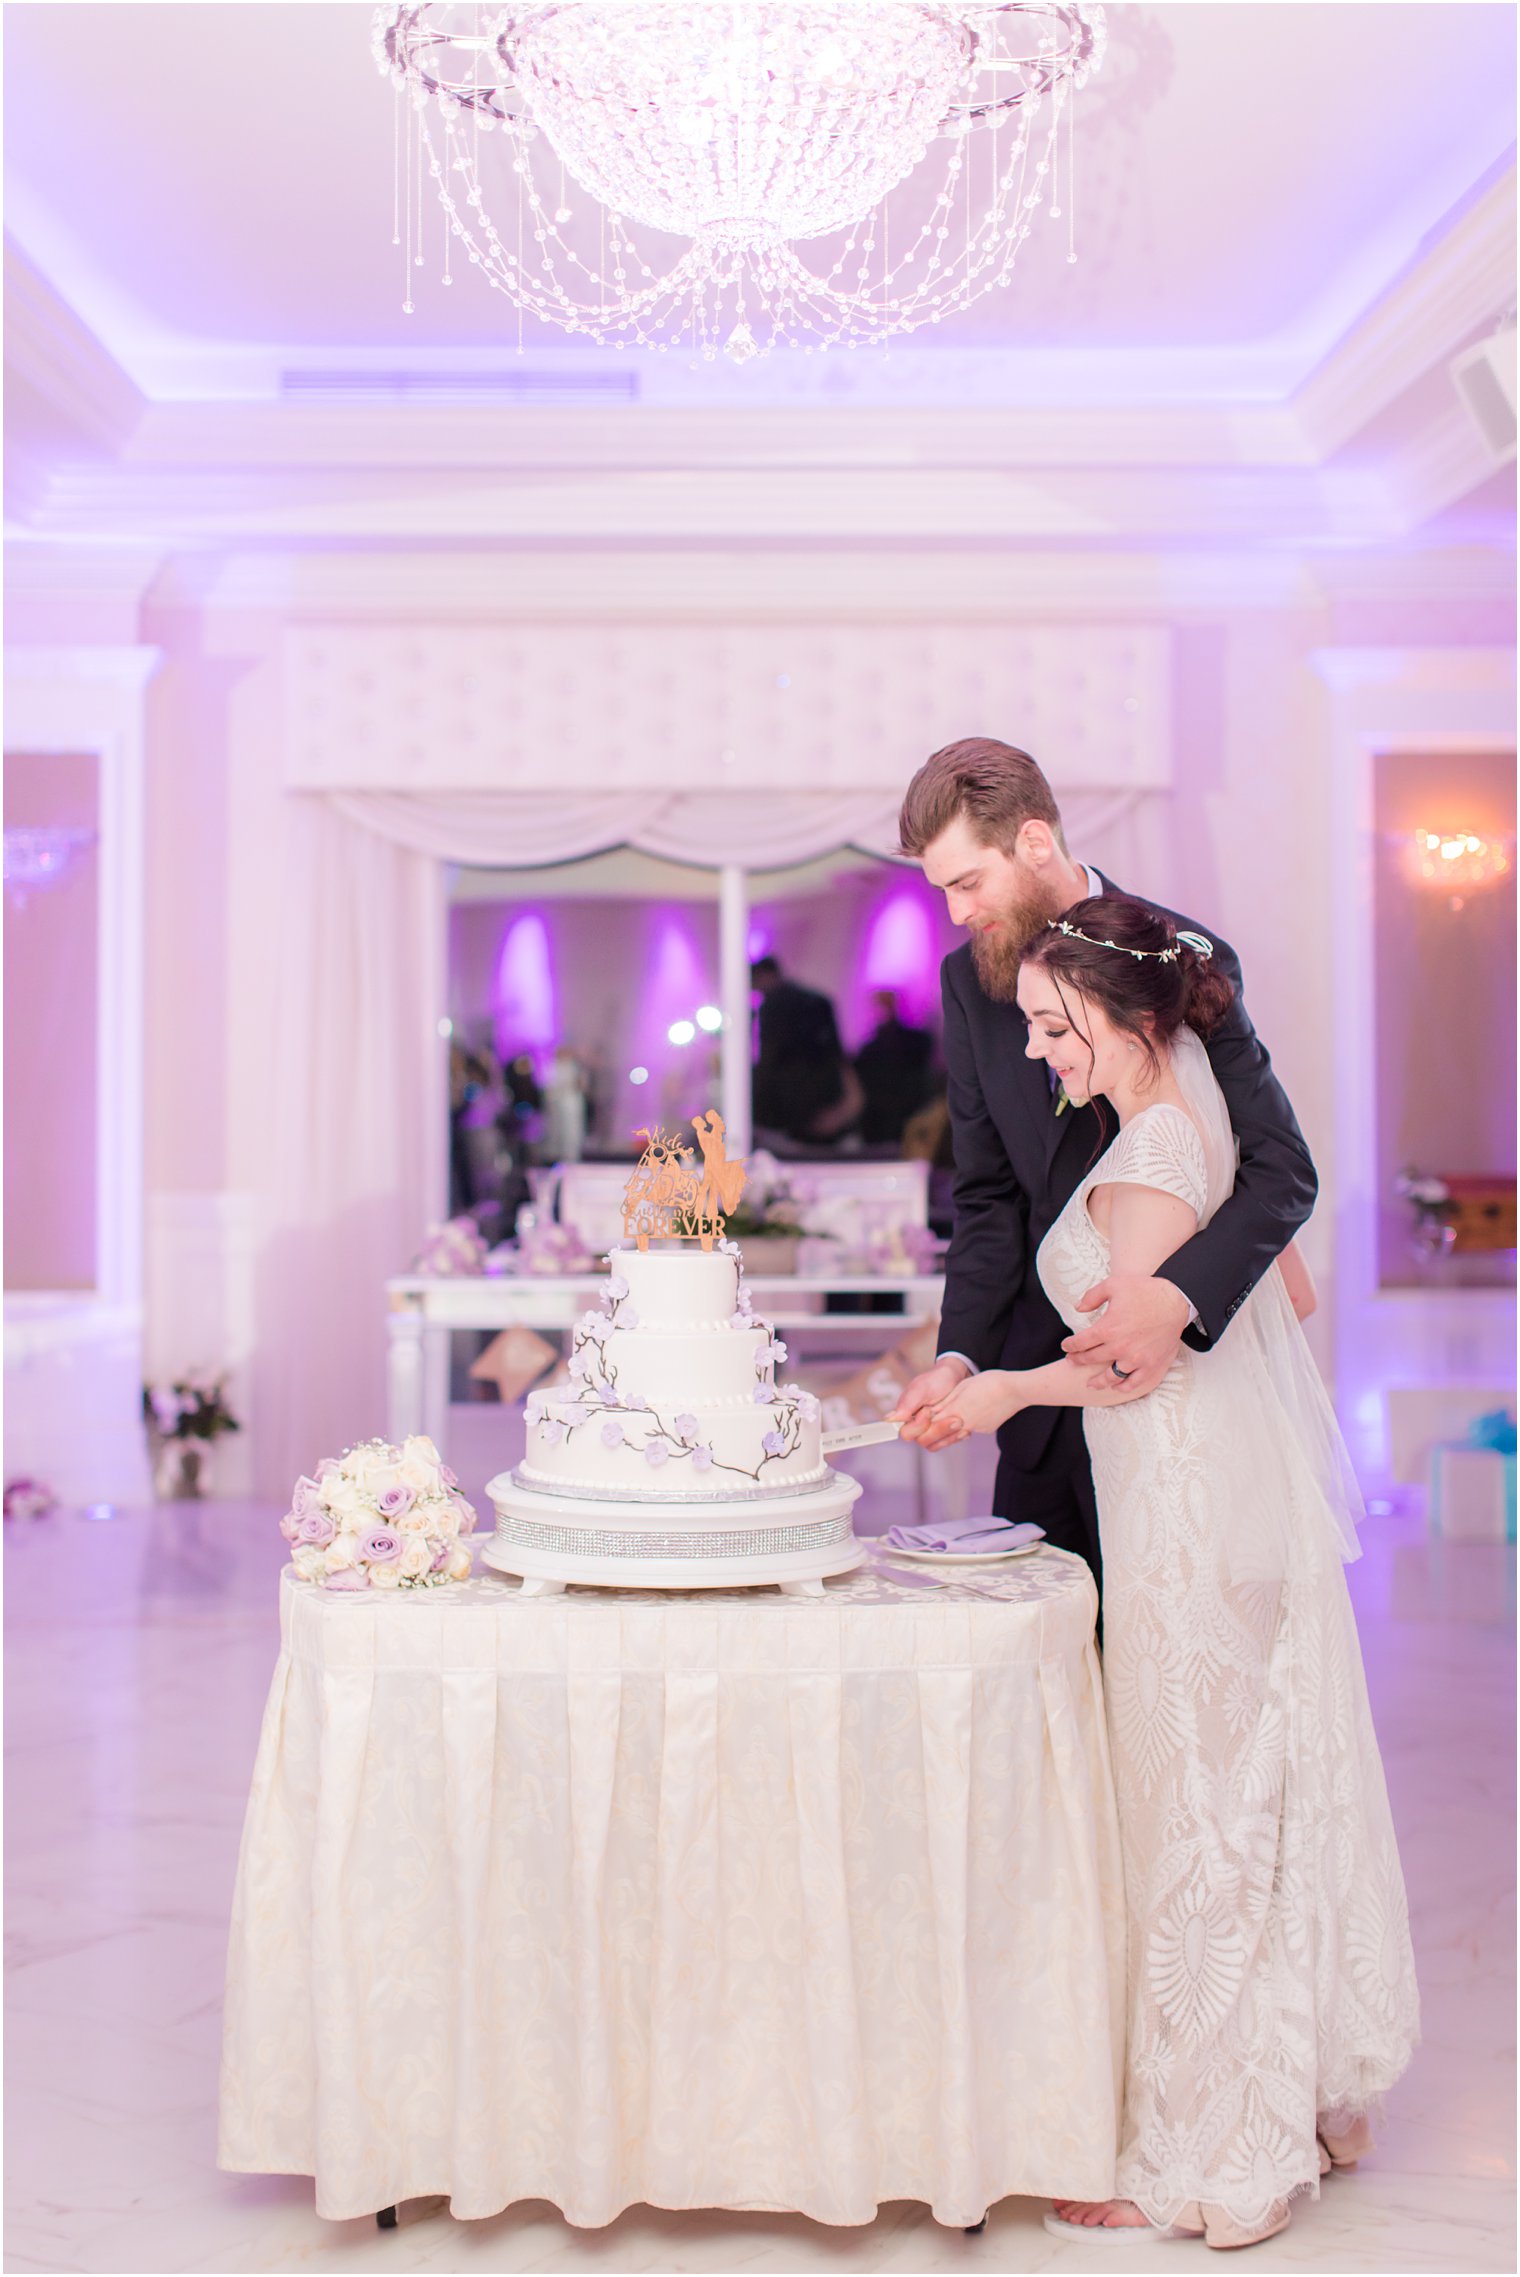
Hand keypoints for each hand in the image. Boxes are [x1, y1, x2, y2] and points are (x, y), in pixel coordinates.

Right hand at [893, 1357, 972, 1450]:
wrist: (956, 1378)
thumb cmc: (936, 1380)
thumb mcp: (922, 1387)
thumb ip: (907, 1403)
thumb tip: (889, 1419)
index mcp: (905, 1414)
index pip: (904, 1432)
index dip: (917, 1427)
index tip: (929, 1412)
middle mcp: (915, 1425)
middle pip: (921, 1439)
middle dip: (937, 1429)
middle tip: (951, 1416)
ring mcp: (929, 1431)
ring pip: (933, 1444)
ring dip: (948, 1434)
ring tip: (959, 1420)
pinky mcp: (942, 1434)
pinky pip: (945, 1443)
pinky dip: (955, 1437)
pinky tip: (964, 1428)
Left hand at [925, 1370, 1022, 1445]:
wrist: (1015, 1390)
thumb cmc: (989, 1382)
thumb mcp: (962, 1387)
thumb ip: (945, 1402)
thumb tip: (929, 1412)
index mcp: (955, 1411)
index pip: (929, 1426)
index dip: (920, 1425)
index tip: (918, 1419)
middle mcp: (963, 1425)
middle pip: (937, 1438)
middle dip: (927, 1434)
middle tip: (926, 1424)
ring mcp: (976, 1429)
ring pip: (953, 1437)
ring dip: (944, 1432)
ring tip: (943, 1420)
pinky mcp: (986, 1429)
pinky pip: (969, 1431)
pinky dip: (963, 1426)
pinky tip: (967, 1415)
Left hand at [1062, 1273, 1188, 1392]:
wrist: (1176, 1300)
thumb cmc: (1144, 1290)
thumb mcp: (1113, 1284)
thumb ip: (1091, 1297)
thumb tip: (1077, 1308)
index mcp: (1107, 1328)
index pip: (1081, 1342)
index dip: (1070, 1345)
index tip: (1066, 1346)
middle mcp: (1119, 1347)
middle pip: (1091, 1359)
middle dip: (1078, 1360)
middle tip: (1072, 1361)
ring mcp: (1136, 1359)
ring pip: (1110, 1376)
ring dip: (1097, 1381)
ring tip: (1090, 1383)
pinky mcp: (1151, 1365)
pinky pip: (1134, 1382)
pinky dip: (1123, 1386)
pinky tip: (1116, 1386)